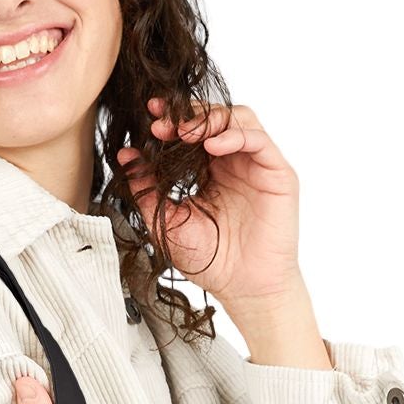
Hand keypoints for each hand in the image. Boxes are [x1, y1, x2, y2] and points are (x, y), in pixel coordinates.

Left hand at [115, 98, 303, 308]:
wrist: (243, 289)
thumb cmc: (211, 260)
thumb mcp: (167, 221)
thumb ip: (147, 189)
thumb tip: (126, 156)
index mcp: (210, 170)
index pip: (193, 130)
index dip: (172, 118)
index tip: (149, 117)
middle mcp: (235, 162)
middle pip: (215, 117)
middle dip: (187, 114)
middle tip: (161, 123)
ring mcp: (257, 165)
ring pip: (239, 119)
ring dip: (210, 119)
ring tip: (184, 132)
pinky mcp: (277, 174)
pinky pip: (259, 141)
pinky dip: (235, 136)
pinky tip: (212, 146)